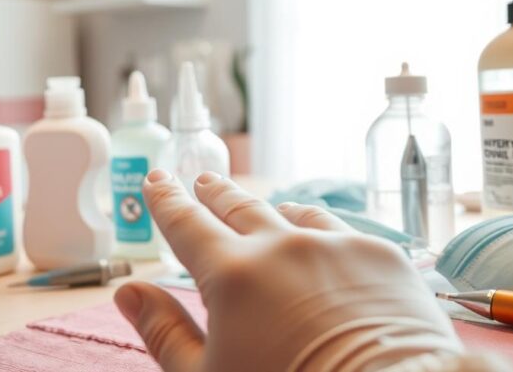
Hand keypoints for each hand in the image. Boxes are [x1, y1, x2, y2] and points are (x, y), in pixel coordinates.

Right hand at [114, 171, 463, 371]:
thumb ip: (165, 332)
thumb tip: (129, 292)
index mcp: (233, 274)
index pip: (187, 223)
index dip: (168, 200)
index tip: (158, 180)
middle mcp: (284, 246)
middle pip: (240, 207)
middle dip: (216, 193)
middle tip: (202, 181)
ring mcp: (338, 246)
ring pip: (295, 214)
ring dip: (273, 213)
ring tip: (267, 213)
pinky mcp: (383, 257)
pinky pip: (343, 233)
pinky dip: (322, 236)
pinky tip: (322, 246)